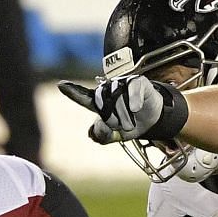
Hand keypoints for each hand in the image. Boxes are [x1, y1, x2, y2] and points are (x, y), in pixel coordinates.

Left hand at [57, 75, 187, 145]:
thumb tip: (97, 128)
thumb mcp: (117, 135)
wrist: (156, 120)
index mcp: (101, 103)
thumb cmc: (133, 123)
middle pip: (103, 104)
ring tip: (132, 120)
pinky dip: (133, 101)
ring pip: (117, 99)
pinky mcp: (137, 82)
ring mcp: (123, 84)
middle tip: (123, 126)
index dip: (73, 92)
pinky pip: (132, 91)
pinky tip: (136, 108)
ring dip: (125, 115)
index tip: (61, 85)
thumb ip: (104, 135)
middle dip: (113, 120)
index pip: (84, 98)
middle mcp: (109, 90)